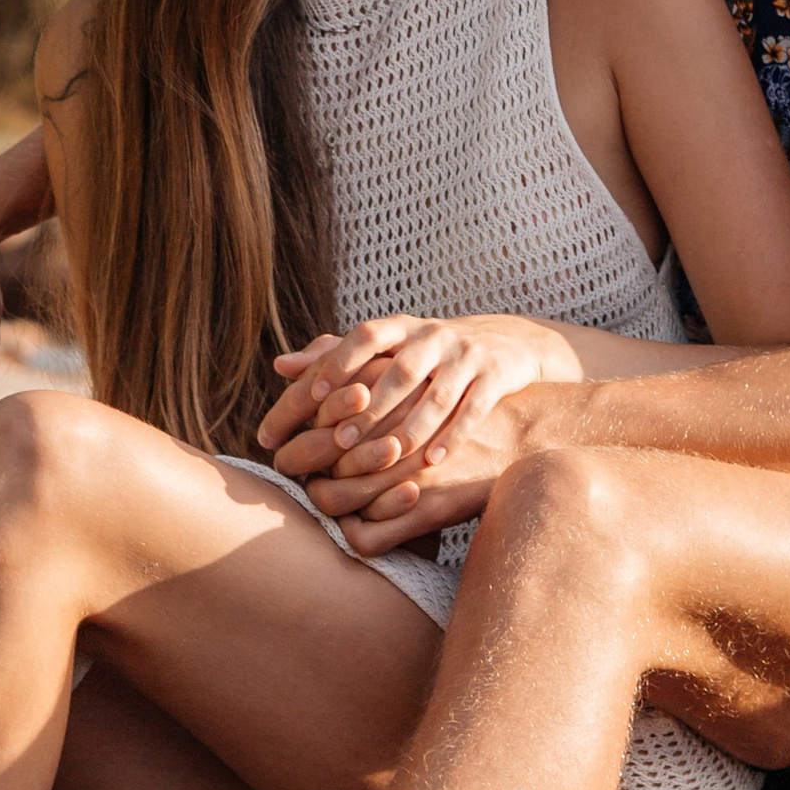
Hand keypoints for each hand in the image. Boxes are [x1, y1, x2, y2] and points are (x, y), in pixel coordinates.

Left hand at [261, 316, 581, 543]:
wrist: (508, 343)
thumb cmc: (430, 353)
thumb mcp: (388, 346)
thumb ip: (336, 356)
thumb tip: (280, 367)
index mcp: (401, 327)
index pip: (365, 335)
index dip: (339, 361)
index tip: (313, 396)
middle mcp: (433, 336)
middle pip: (399, 370)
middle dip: (370, 407)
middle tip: (341, 441)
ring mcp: (467, 355)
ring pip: (437, 395)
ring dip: (410, 428)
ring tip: (388, 458)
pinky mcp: (496, 375)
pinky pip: (474, 408)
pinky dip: (453, 436)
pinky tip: (432, 463)